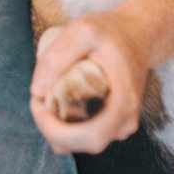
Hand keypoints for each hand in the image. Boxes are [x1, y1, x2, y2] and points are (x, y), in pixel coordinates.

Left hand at [30, 11, 149, 154]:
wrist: (138, 33)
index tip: (36, 102)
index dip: (55, 129)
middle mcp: (124, 122)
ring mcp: (119, 125)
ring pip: (78, 141)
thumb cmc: (111, 30)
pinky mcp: (111, 122)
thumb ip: (58, 56)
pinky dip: (64, 121)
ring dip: (54, 123)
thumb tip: (36, 90)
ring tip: (45, 91)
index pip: (88, 138)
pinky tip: (56, 97)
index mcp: (123, 104)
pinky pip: (82, 133)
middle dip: (49, 125)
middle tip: (36, 95)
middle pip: (79, 144)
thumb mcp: (83, 30)